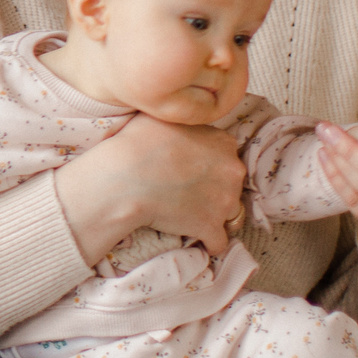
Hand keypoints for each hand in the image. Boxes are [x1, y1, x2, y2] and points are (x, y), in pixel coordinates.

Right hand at [53, 112, 246, 261]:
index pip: (225, 154)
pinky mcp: (212, 227)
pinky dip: (209, 241)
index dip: (206, 163)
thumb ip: (183, 120)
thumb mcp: (162, 116)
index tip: (189, 169)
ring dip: (212, 214)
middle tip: (185, 191)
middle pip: (230, 183)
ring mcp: (225, 200)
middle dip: (213, 188)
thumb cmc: (136, 142)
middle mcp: (232, 170)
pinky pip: (219, 241)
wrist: (124, 178)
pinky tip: (195, 238)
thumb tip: (178, 118)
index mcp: (223, 141)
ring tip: (188, 215)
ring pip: (229, 212)